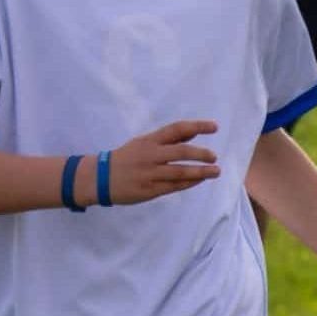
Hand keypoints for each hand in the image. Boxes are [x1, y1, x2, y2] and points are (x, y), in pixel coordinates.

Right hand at [100, 120, 221, 204]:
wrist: (101, 177)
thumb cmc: (127, 158)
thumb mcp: (144, 143)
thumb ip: (169, 139)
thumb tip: (194, 132)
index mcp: (150, 140)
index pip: (177, 129)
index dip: (197, 126)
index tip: (214, 127)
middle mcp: (151, 155)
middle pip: (181, 152)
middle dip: (201, 154)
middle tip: (214, 157)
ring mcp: (150, 173)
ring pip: (180, 171)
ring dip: (201, 172)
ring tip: (215, 171)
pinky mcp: (150, 189)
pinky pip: (174, 186)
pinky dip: (189, 183)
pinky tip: (200, 180)